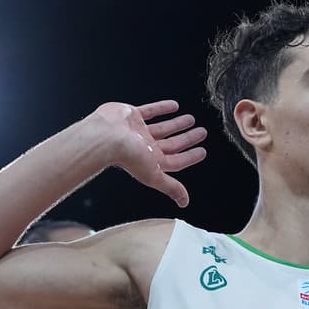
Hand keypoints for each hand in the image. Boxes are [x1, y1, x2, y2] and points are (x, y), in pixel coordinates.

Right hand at [88, 100, 207, 207]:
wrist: (105, 136)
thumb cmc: (127, 156)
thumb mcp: (154, 175)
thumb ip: (170, 187)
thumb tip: (184, 203)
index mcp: (152, 161)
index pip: (176, 161)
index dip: (190, 157)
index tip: (202, 151)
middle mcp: (145, 147)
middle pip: (172, 143)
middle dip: (187, 138)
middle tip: (202, 132)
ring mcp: (138, 131)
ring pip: (162, 127)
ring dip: (177, 124)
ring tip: (191, 119)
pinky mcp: (131, 116)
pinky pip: (150, 111)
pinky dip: (162, 108)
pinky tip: (174, 106)